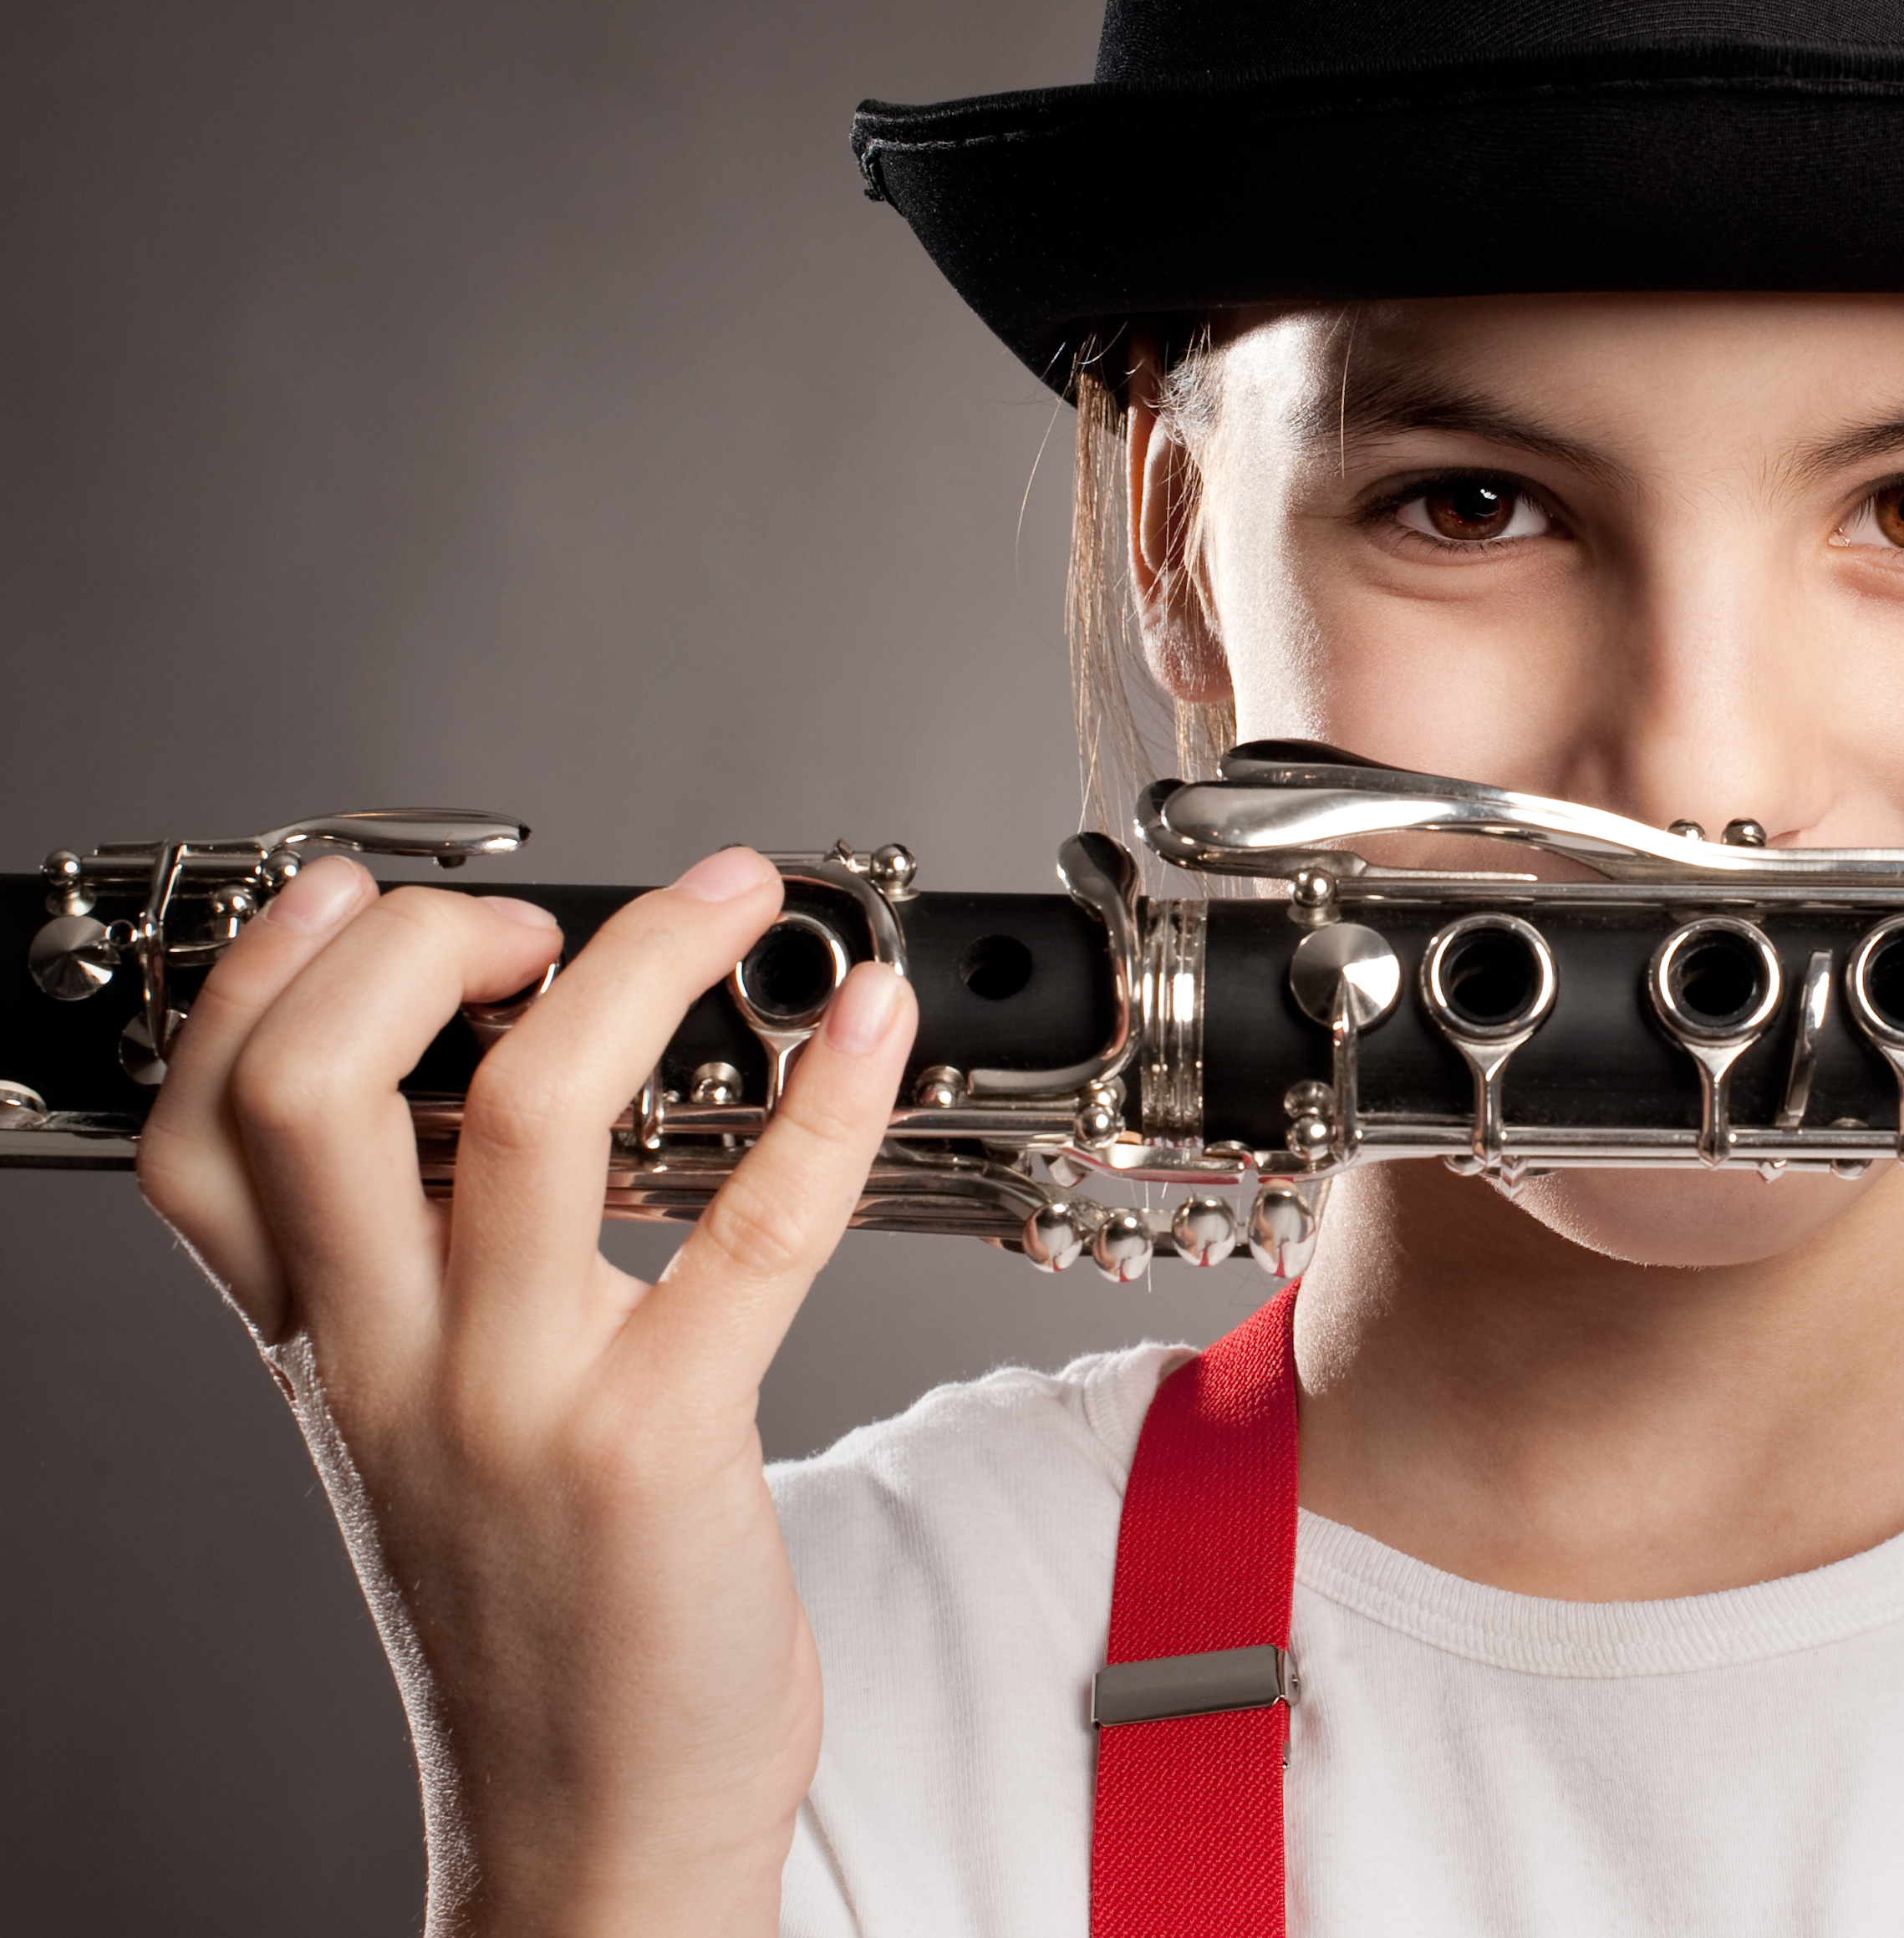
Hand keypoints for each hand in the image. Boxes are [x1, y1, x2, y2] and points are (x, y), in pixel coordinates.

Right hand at [133, 848, 914, 1936]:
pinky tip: (872, 1029)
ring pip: (527, 1114)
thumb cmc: (548, 1626)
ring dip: (641, 969)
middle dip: (420, 944)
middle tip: (544, 921)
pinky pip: (753, 1226)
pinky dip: (827, 1102)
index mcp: (327, 1357)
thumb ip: (427, 1296)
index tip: (360, 901)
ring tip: (729, 905)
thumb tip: (508, 1113)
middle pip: (315, 1087)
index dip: (262, 984)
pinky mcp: (658, 1442)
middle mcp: (392, 1369)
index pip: (203, 1133)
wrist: (599, 1830)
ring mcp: (516, 1404)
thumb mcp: (424, 1445)